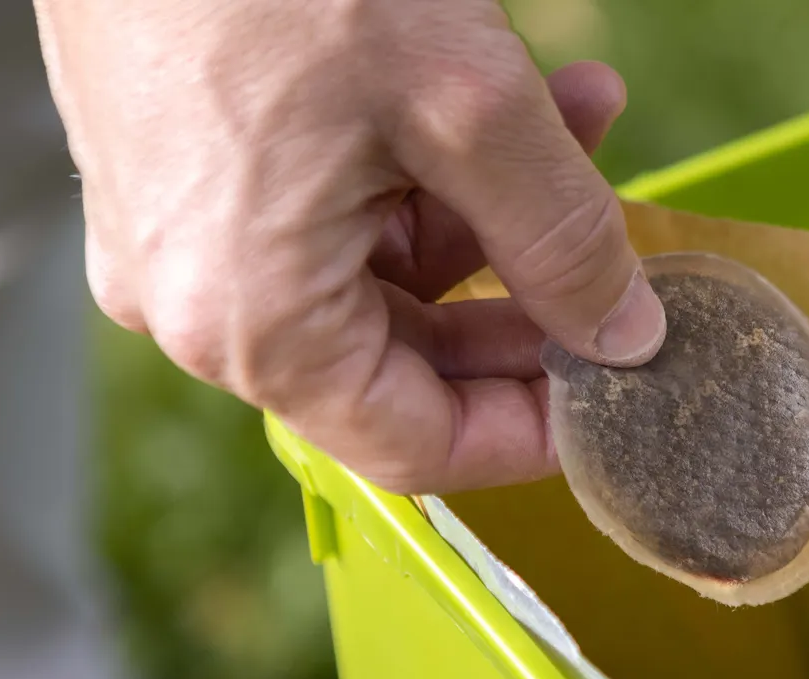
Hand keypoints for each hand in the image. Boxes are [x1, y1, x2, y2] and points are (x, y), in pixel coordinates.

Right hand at [34, 0, 665, 492]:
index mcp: (251, 322)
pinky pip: (327, 215)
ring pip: (378, 276)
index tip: (611, 392)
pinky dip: (420, 172)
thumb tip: (626, 337)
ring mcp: (182, 242)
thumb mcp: (465, 108)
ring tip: (583, 124)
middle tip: (618, 263)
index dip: (528, 432)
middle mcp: (199, 304)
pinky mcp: (185, 179)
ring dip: (492, 214)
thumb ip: (562, 239)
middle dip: (526, 300)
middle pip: (402, 363)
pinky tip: (509, 101)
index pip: (414, 446)